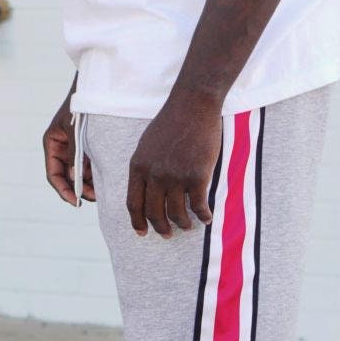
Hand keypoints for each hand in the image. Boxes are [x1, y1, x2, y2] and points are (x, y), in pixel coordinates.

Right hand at [43, 87, 93, 206]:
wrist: (94, 87)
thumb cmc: (81, 105)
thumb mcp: (76, 129)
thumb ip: (75, 152)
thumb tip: (75, 177)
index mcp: (52, 143)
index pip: (54, 174)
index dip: (63, 190)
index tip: (76, 201)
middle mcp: (61, 148)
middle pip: (67, 177)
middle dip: (79, 189)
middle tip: (94, 198)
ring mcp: (74, 148)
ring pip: (79, 173)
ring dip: (88, 184)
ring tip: (102, 192)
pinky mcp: (87, 146)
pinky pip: (89, 165)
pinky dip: (95, 174)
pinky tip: (106, 181)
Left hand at [126, 91, 220, 237]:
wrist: (193, 105)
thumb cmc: (171, 122)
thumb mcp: (146, 144)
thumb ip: (144, 167)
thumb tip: (146, 189)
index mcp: (138, 167)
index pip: (133, 203)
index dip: (137, 222)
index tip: (142, 233)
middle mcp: (154, 175)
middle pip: (153, 213)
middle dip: (160, 228)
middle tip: (167, 234)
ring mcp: (175, 177)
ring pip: (176, 213)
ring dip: (183, 224)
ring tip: (188, 226)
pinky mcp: (197, 176)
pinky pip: (199, 205)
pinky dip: (203, 215)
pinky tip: (207, 218)